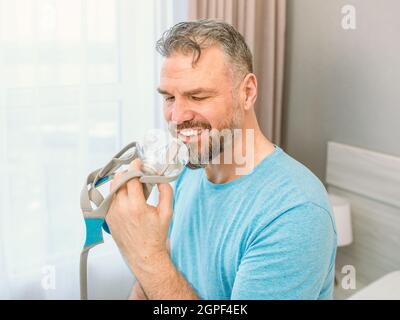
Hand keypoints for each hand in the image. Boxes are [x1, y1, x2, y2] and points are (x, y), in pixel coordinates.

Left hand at [105, 159, 172, 273]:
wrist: (144, 255)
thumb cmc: (156, 235)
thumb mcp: (167, 213)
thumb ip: (166, 192)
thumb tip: (160, 178)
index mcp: (136, 206)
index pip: (131, 177)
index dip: (135, 167)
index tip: (138, 162)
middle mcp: (121, 209)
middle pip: (119, 179)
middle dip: (128, 173)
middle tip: (136, 173)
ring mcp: (112, 213)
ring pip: (112, 188)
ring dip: (121, 182)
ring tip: (132, 185)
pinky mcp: (107, 218)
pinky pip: (109, 199)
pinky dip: (117, 193)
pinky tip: (127, 196)